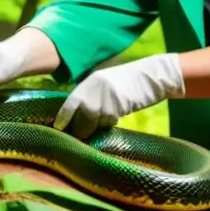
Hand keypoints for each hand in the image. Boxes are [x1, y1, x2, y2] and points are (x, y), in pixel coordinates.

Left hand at [53, 53, 184, 138]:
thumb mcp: (105, 82)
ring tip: (102, 122)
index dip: (64, 117)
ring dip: (95, 127)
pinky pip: (108, 123)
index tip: (58, 127)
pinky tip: (115, 116)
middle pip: (80, 118)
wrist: (150, 76)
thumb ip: (92, 94)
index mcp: (89, 83)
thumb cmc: (128, 79)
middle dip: (80, 129)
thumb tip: (80, 111)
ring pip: (94, 123)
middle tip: (79, 134)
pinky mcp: (117, 110)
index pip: (70, 103)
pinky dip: (108, 123)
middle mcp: (93, 92)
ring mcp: (105, 101)